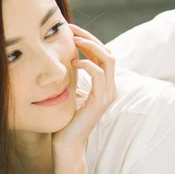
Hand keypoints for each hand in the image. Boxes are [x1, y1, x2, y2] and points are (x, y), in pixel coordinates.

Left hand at [52, 24, 116, 151]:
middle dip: (90, 38)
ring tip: (73, 40)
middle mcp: (110, 88)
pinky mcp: (100, 101)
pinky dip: (88, 64)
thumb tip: (64, 58)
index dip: (90, 39)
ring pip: (108, 59)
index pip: (104, 54)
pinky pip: (99, 75)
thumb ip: (74, 77)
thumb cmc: (65, 120)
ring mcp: (108, 95)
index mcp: (105, 85)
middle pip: (108, 52)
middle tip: (70, 29)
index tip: (70, 30)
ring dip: (90, 46)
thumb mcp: (70, 92)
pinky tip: (73, 61)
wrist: (66, 144)